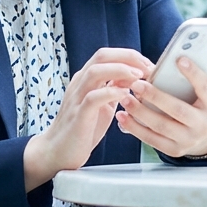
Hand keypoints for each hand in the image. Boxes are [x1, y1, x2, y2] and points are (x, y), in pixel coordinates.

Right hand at [23, 48, 153, 190]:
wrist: (58, 151)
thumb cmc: (82, 129)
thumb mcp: (102, 104)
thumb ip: (113, 90)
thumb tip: (134, 78)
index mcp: (86, 79)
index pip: (107, 55)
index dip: (130, 56)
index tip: (149, 65)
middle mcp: (80, 83)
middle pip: (102, 56)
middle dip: (128, 57)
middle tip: (149, 67)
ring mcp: (77, 97)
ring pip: (96, 71)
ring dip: (121, 70)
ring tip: (139, 77)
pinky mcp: (79, 114)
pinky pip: (93, 97)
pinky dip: (111, 93)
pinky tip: (125, 95)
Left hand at [114, 55, 206, 157]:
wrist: (206, 138)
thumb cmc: (204, 105)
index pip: (206, 88)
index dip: (194, 74)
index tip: (179, 59)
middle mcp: (203, 125)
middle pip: (178, 110)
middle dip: (156, 96)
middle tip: (137, 83)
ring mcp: (188, 140)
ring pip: (161, 126)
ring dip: (140, 112)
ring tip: (125, 97)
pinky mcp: (174, 150)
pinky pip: (152, 140)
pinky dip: (135, 128)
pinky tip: (122, 116)